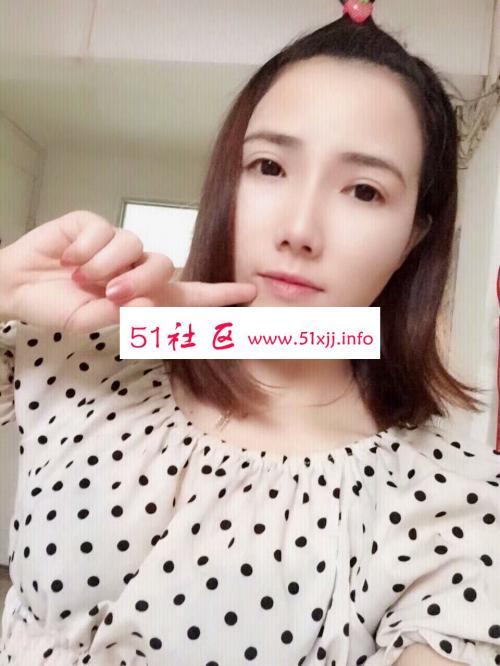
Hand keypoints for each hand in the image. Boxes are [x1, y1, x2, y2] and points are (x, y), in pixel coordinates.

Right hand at [0, 210, 256, 332]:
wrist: (17, 287)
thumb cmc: (56, 306)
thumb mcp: (88, 320)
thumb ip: (120, 315)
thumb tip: (149, 303)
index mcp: (143, 296)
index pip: (189, 295)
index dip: (219, 295)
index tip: (249, 294)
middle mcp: (136, 268)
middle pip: (163, 266)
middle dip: (139, 280)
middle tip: (109, 293)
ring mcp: (117, 245)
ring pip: (134, 245)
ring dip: (104, 266)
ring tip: (80, 277)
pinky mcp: (95, 224)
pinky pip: (104, 230)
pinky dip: (84, 249)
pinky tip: (68, 258)